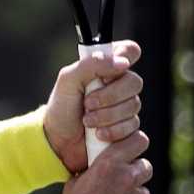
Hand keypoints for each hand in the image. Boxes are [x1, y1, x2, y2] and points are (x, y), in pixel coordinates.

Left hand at [43, 40, 142, 173]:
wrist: (58, 142)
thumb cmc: (62, 108)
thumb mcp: (68, 81)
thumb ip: (91, 65)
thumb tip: (123, 62)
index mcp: (106, 67)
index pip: (129, 51)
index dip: (125, 57)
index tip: (109, 72)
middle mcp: (119, 84)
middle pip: (135, 82)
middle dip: (110, 96)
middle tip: (87, 103)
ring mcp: (126, 107)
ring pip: (134, 106)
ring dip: (107, 116)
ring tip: (87, 121)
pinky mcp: (129, 128)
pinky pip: (134, 127)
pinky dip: (113, 131)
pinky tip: (98, 134)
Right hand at [56, 129, 155, 193]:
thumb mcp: (73, 188)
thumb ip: (91, 173)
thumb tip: (97, 167)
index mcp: (108, 166)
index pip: (138, 140)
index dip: (136, 145)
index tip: (132, 151)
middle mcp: (128, 179)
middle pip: (144, 167)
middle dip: (134, 174)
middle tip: (120, 188)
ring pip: (143, 193)